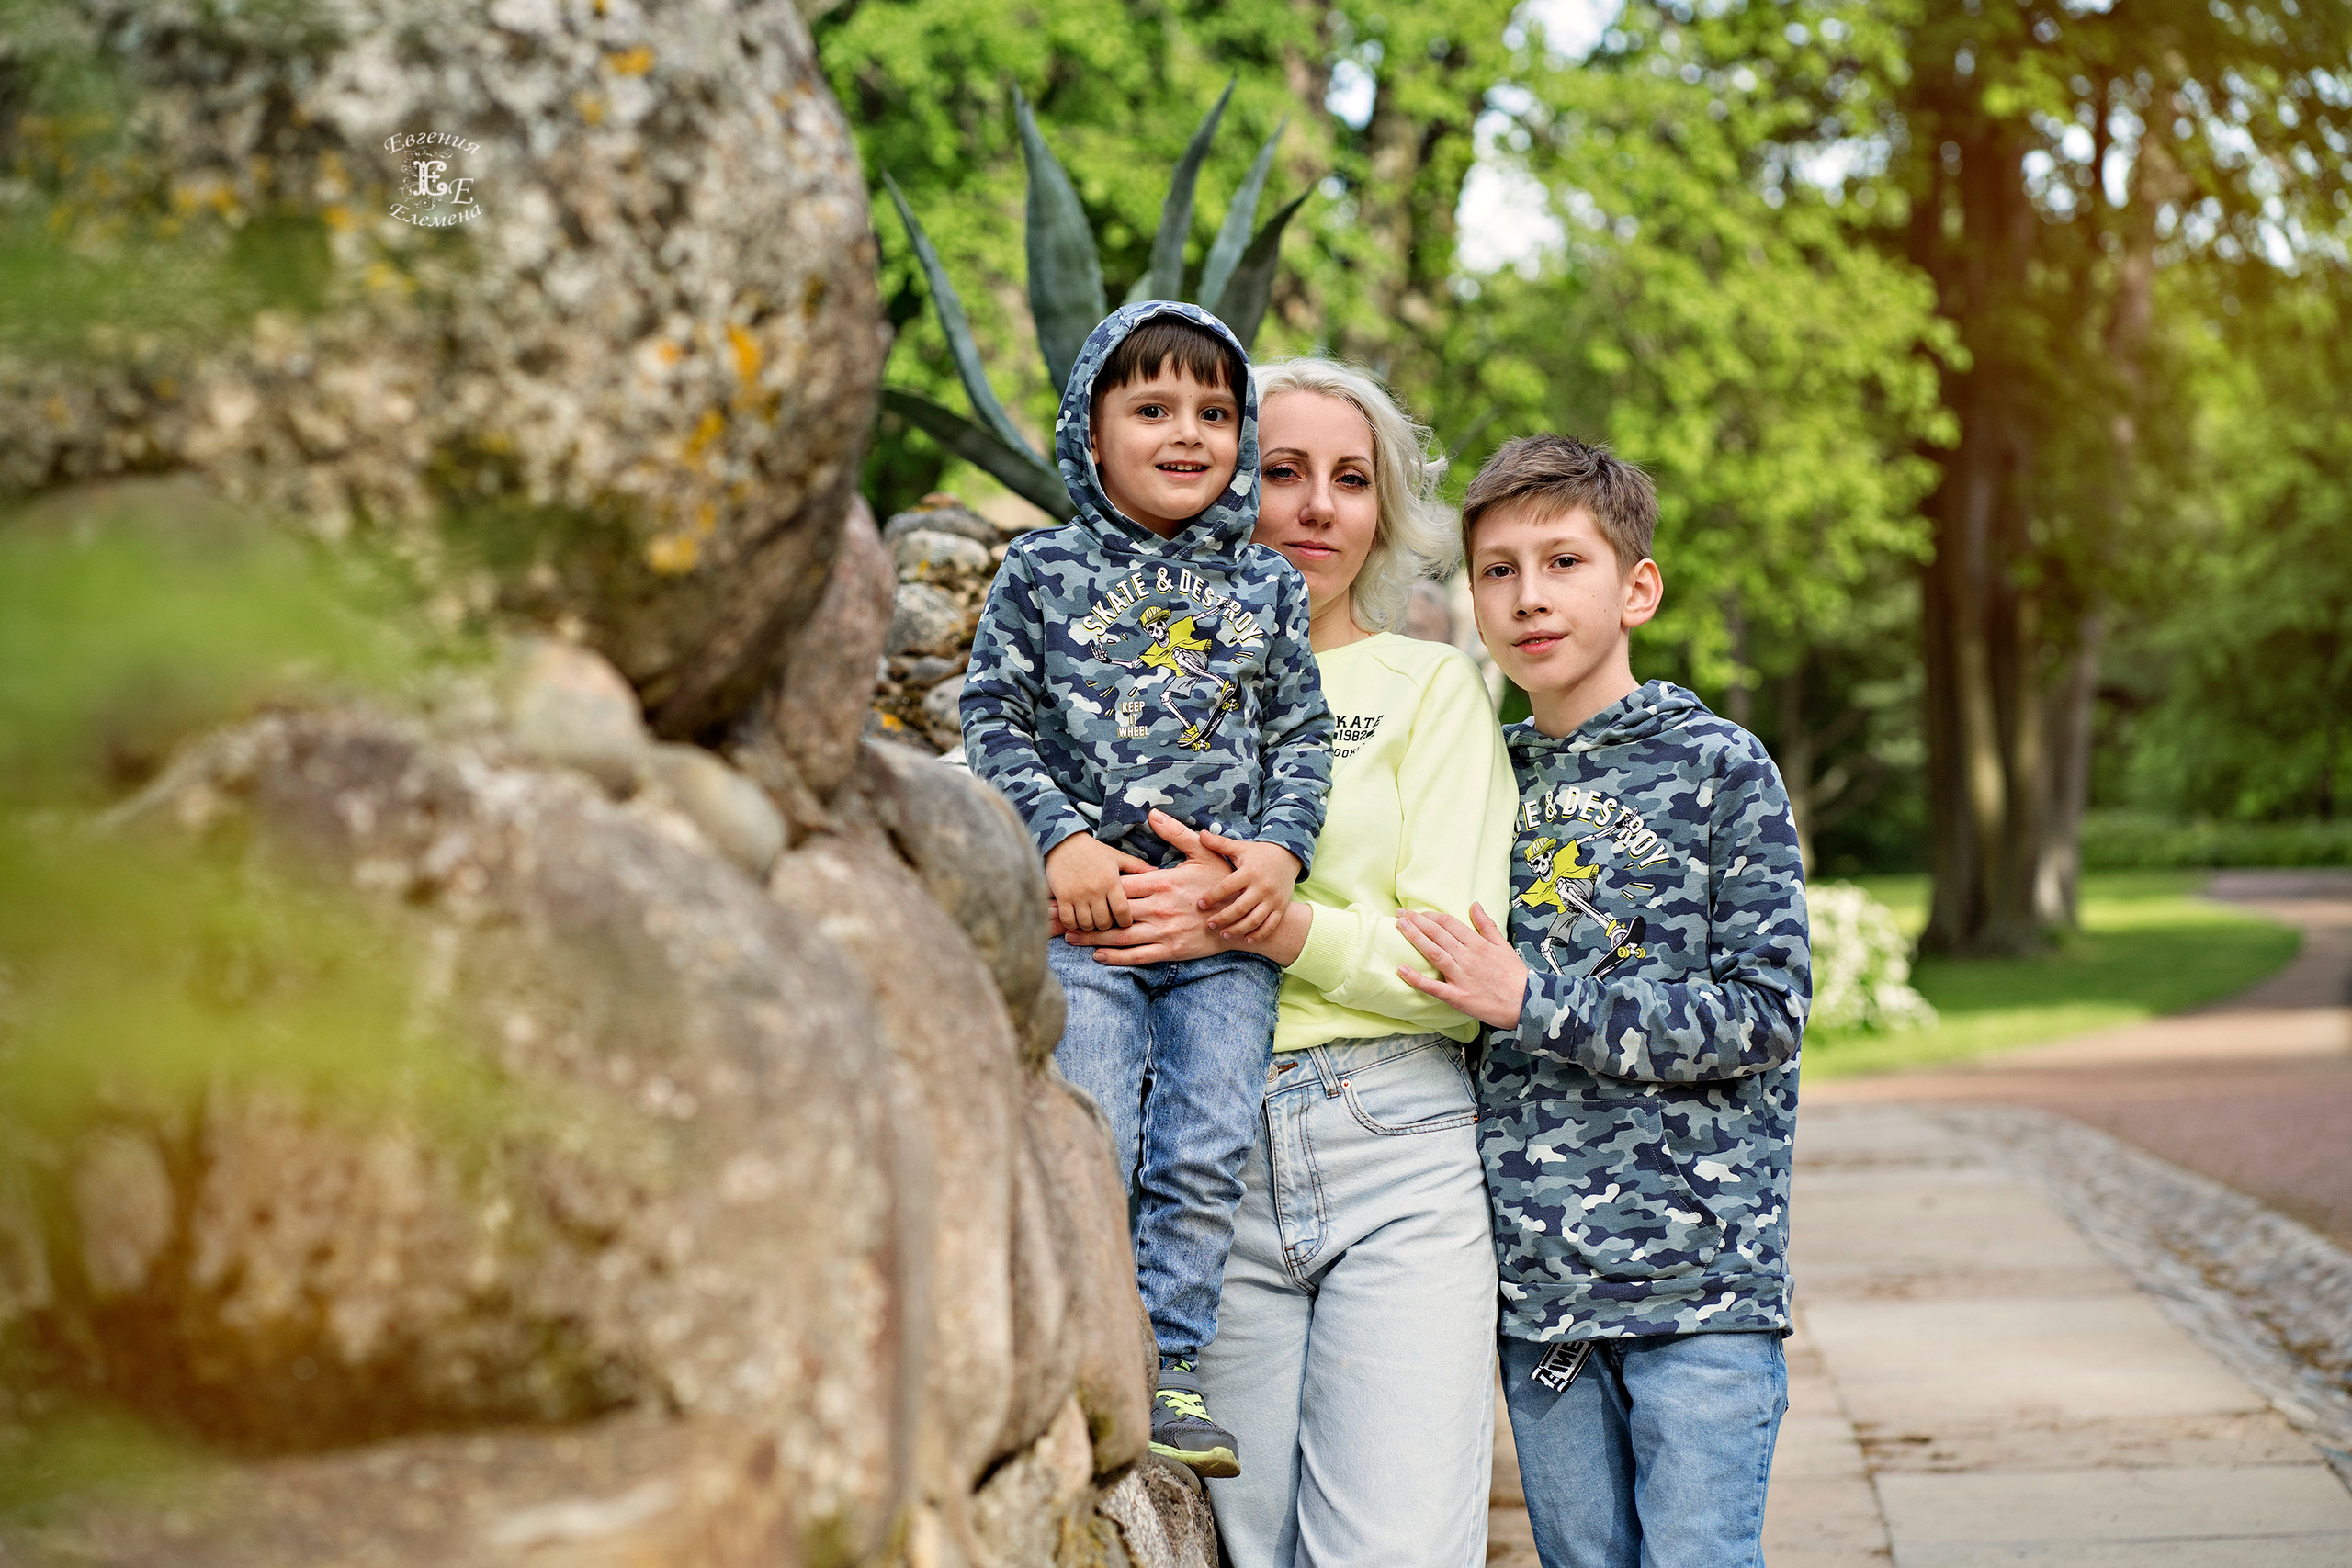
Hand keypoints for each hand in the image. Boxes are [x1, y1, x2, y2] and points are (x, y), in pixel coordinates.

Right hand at [1045, 832, 1150, 931]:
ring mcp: (1077, 894)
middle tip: (1108, 923)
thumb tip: (1158, 872)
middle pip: (1104, 922)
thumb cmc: (1094, 851)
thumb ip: (1137, 867)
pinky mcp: (1062, 896)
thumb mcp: (1118, 856)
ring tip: (1093, 921)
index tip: (1125, 922)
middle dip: (1107, 926)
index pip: (1123, 911)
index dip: (1125, 922)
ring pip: (1087, 924)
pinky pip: (1069, 920)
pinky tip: (1077, 920)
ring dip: (1090, 926)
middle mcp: (1095, 889)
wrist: (1064, 842)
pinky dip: (1073, 924)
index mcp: (1112, 881)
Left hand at [1061, 810, 1230, 962]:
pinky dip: (1117, 957)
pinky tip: (1098, 955)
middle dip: (1082, 912)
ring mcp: (1164, 931)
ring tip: (1067, 936)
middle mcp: (1159, 908)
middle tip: (1054, 915)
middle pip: (1111, 911)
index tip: (1068, 885)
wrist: (1244, 918)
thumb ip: (1176, 833)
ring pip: (1121, 936)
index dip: (1091, 886)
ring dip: (1092, 937)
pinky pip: (1139, 956)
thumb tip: (1153, 813)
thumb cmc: (1223, 881)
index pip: (1119, 884)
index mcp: (1162, 882)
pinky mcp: (1172, 950)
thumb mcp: (1203, 852)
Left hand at [1196, 833, 1301, 942]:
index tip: (1199, 904)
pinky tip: (1245, 939)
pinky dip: (1258, 935)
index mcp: (1249, 872)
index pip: (1227, 887)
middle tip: (1208, 924)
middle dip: (1223, 918)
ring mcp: (1273, 899)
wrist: (1288, 858)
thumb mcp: (1240, 847)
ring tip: (1223, 934)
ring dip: (1238, 929)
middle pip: (1240, 908)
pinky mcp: (1281, 908)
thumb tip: (1201, 834)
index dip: (1212, 896)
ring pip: (1254, 920)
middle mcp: (1262, 887)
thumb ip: (1220, 843)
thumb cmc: (1258, 854)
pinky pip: (1270, 925)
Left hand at [1395, 904, 1527, 1029]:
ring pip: (1434, 953)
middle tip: (1399, 914)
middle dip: (1416, 922)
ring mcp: (1462, 977)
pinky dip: (1417, 979)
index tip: (1416, 912)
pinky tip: (1401, 970)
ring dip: (1415, 938)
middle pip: (1438, 934)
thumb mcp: (1503, 945)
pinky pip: (1434, 987)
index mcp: (1477, 944)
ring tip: (1399, 927)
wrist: (1527, 1003)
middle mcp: (1467, 957)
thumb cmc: (1514, 975)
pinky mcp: (1458, 997)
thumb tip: (1474, 904)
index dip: (1430, 916)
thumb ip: (1486, 925)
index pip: (1448, 924)